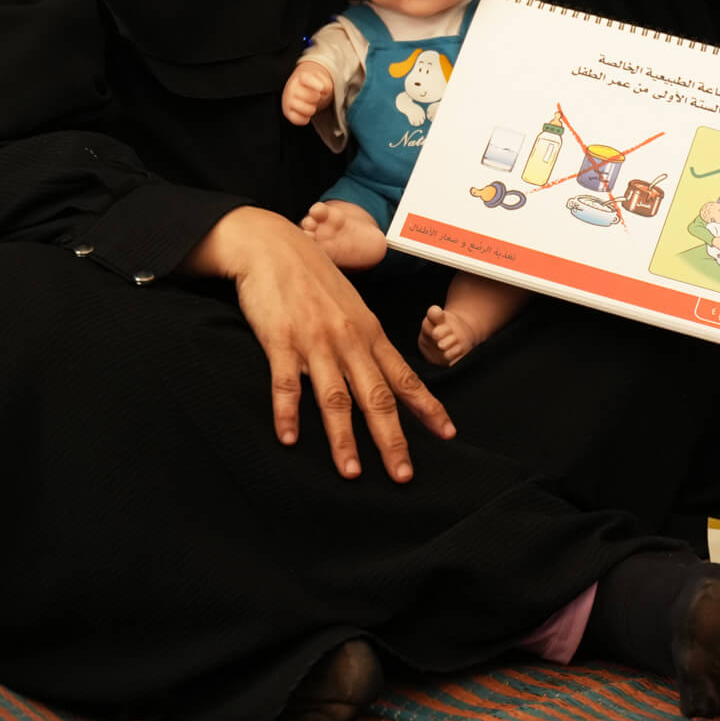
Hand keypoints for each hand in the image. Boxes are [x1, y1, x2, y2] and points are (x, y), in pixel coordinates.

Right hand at [191, 207, 454, 481]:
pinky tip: (289, 439)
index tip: (447, 434)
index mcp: (369, 332)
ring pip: (334, 397)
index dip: (427, 407)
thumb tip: (382, 371)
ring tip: (350, 472)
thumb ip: (365, 339)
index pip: (404, 376)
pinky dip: (287, 412)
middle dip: (391, 439)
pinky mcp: (281, 340)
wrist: (272, 244)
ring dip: (343, 438)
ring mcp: (315, 341)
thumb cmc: (312, 276)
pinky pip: (285, 383)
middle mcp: (349, 339)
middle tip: (403, 476)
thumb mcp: (350, 305)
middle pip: (376, 396)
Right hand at [281, 61, 332, 126]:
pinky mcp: (287, 112)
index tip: (320, 88)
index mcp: (302, 76)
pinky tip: (305, 113)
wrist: (301, 87)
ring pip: (308, 110)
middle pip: (313, 97)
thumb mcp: (324, 80)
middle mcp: (292, 87)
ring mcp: (288, 100)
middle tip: (316, 96)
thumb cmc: (313, 85)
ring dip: (312, 109)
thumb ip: (326, 85)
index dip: (314, 84)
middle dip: (318, 98)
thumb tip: (322, 91)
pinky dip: (305, 119)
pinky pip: (298, 120)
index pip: (306, 78)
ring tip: (310, 104)